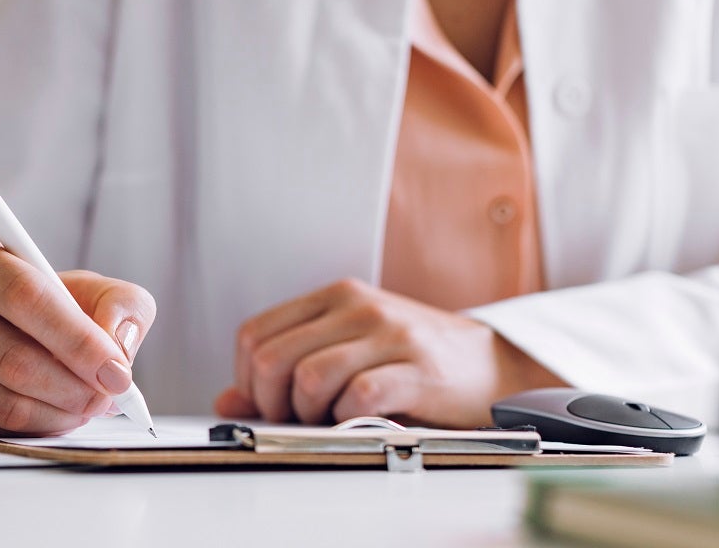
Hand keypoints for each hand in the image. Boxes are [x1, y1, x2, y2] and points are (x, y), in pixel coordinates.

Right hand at [0, 237, 155, 436]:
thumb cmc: (37, 306)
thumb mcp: (85, 289)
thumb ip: (119, 304)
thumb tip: (119, 344)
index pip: (25, 298)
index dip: (77, 339)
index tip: (116, 370)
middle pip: (12, 357)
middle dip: (73, 385)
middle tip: (107, 396)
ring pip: (2, 399)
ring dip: (59, 411)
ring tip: (87, 405)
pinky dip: (36, 427)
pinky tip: (56, 413)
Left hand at [214, 279, 563, 428]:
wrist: (492, 365)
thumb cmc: (413, 360)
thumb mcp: (345, 352)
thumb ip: (286, 371)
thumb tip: (226, 400)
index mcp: (333, 297)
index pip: (254, 335)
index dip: (249, 381)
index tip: (271, 403)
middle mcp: (357, 306)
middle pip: (273, 360)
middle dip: (273, 403)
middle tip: (297, 420)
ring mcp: (389, 334)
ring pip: (308, 378)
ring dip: (309, 414)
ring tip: (331, 419)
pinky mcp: (417, 368)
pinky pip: (357, 397)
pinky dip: (348, 420)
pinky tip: (362, 421)